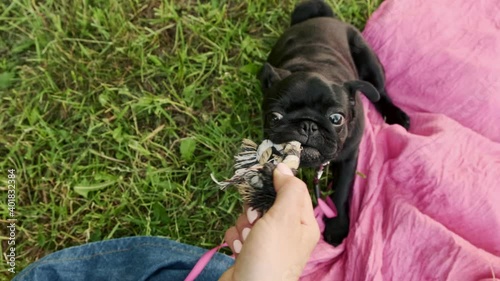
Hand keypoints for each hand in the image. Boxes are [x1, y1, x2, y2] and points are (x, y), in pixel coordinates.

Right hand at [219, 163, 319, 280]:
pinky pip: (239, 232)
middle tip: (255, 219)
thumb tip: (284, 167)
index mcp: (303, 223)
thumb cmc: (270, 256)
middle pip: (267, 202)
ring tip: (247, 240)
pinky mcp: (249, 251)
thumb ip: (288, 189)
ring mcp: (267, 243)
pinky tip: (238, 249)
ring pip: (250, 217)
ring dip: (243, 225)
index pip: (293, 189)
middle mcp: (287, 232)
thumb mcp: (284, 217)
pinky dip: (235, 238)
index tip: (262, 176)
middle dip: (254, 208)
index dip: (278, 181)